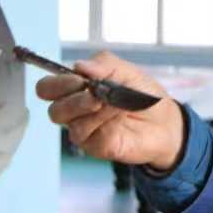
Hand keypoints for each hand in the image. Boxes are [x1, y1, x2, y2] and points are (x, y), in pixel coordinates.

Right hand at [38, 52, 183, 170]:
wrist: (165, 121)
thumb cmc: (142, 95)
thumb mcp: (126, 71)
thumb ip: (103, 65)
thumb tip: (79, 65)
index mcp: (75, 90)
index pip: (47, 89)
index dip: (56, 84)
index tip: (79, 79)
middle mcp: (74, 113)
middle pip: (53, 110)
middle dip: (73, 100)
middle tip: (96, 94)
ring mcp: (84, 131)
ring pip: (72, 124)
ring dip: (96, 110)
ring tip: (118, 103)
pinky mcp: (96, 146)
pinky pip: (91, 136)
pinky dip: (107, 122)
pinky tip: (121, 116)